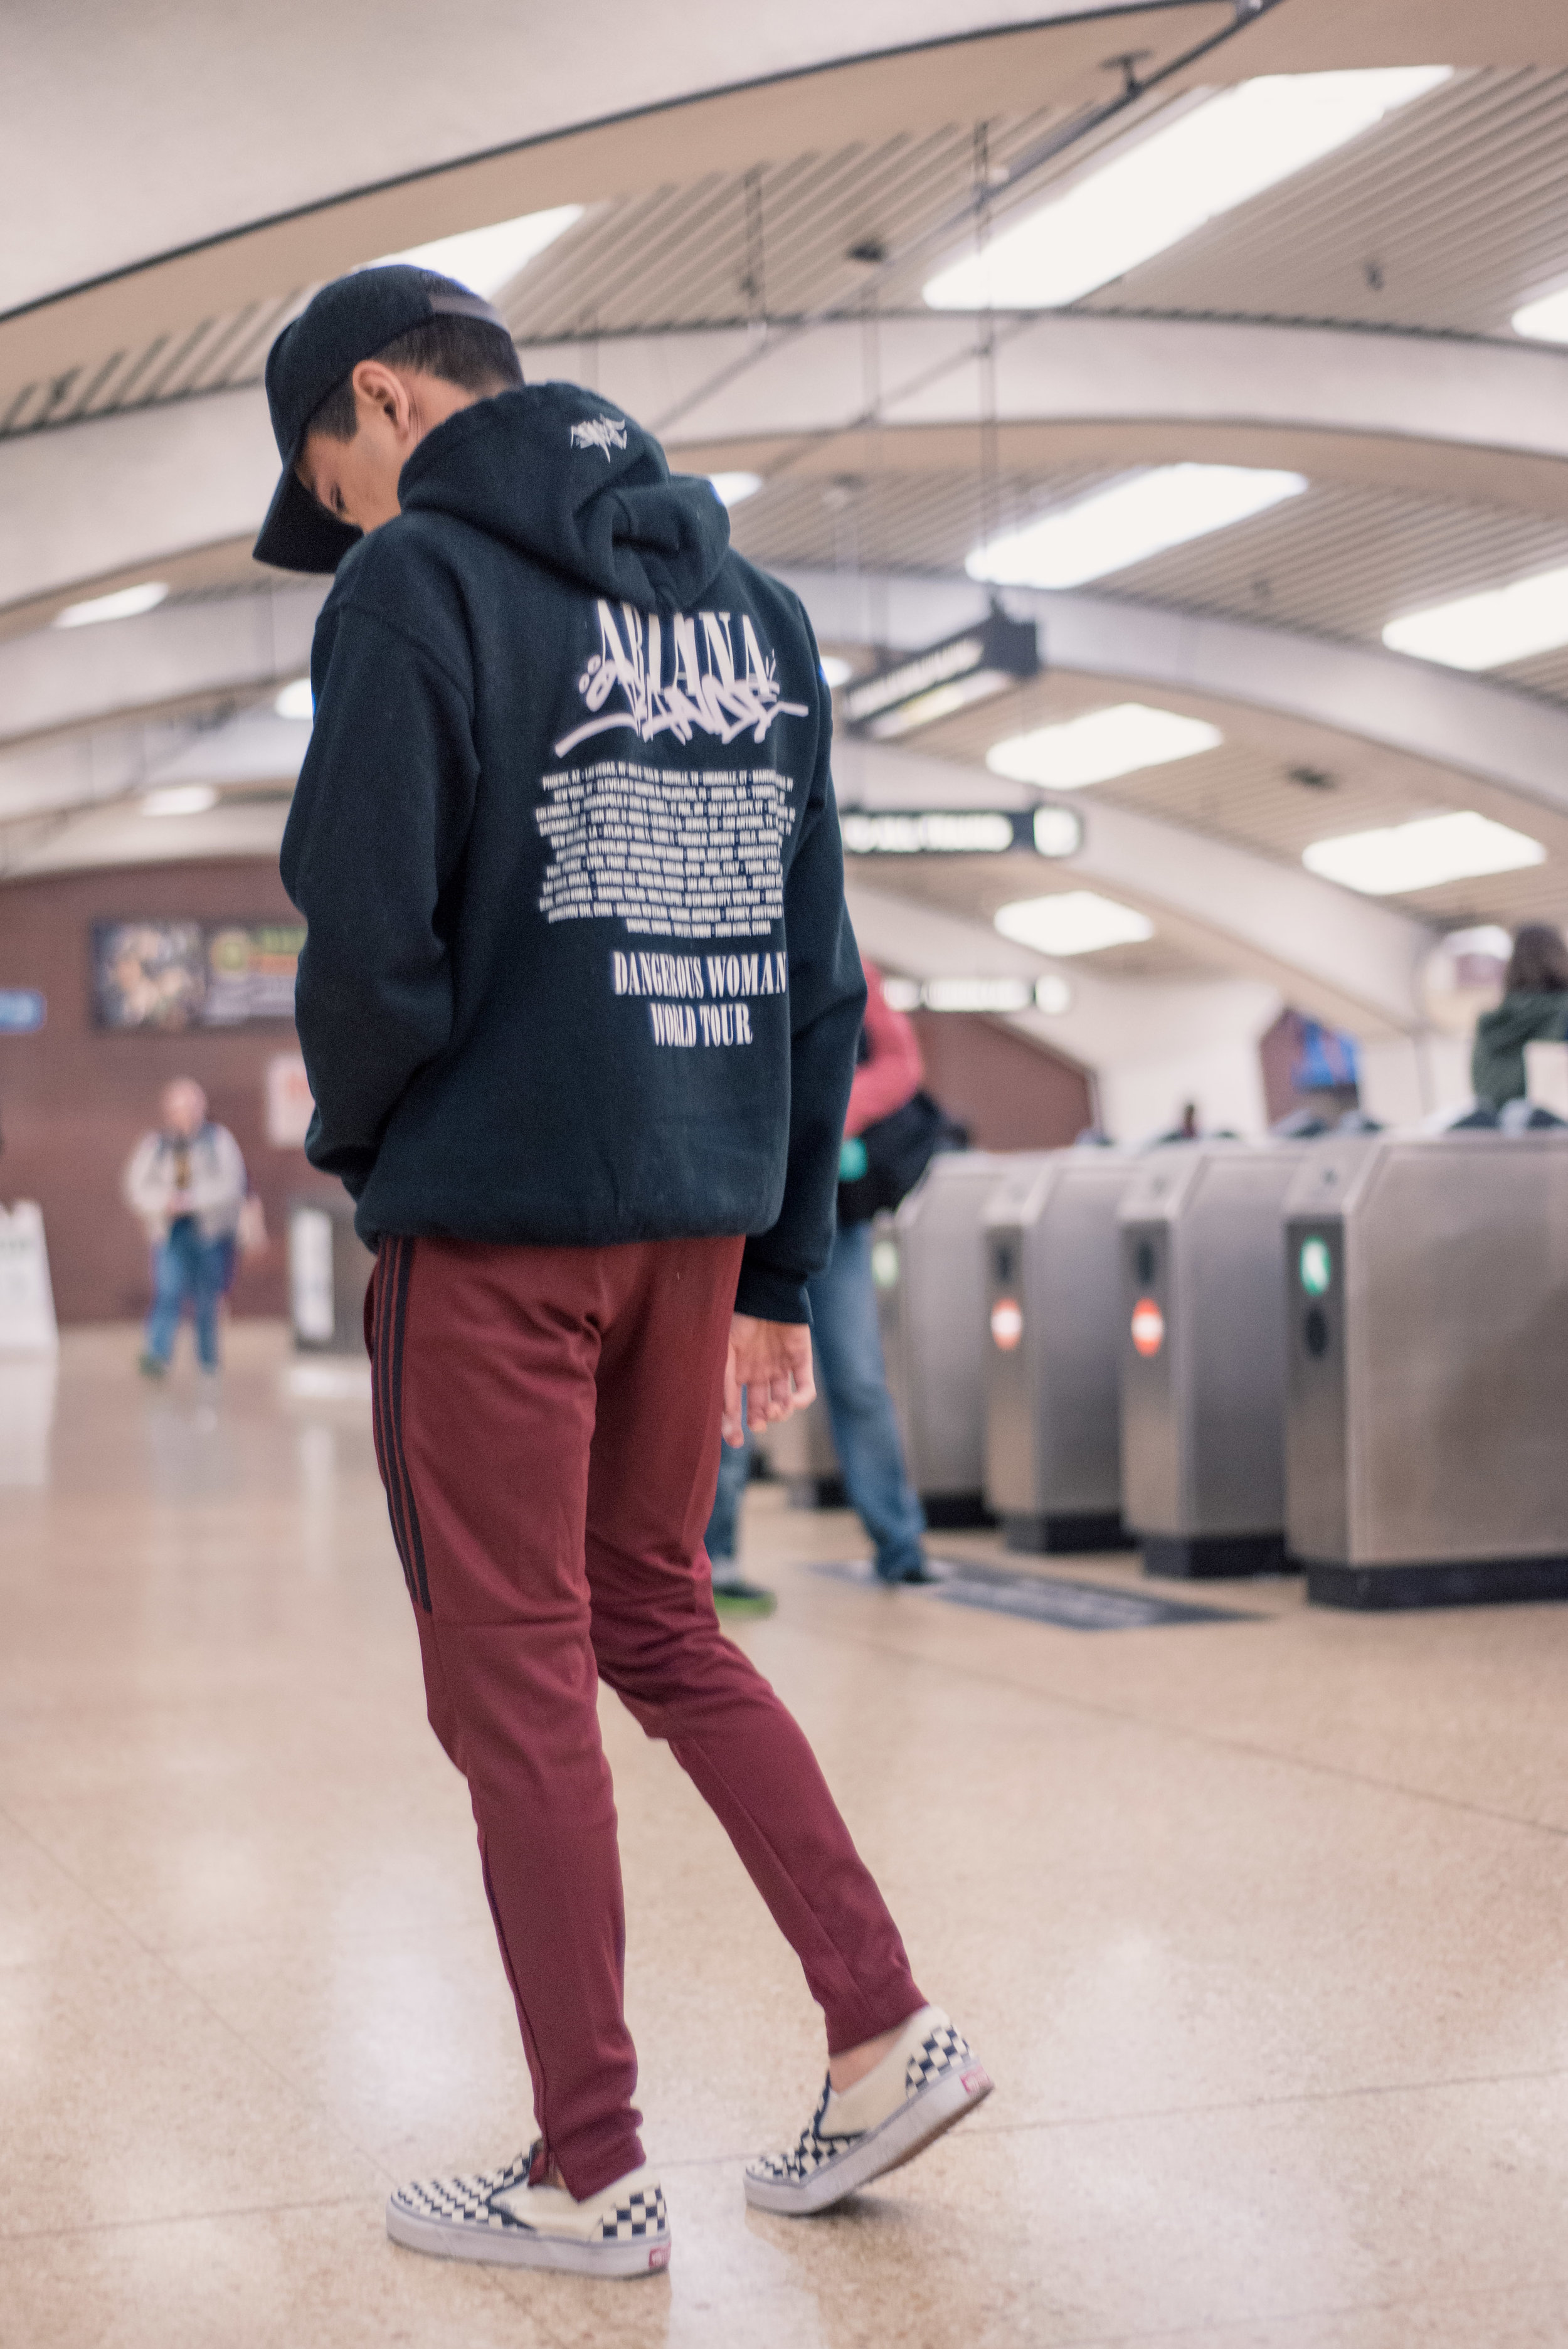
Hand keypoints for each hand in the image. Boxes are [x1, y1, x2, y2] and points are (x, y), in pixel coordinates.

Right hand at [722, 1313, 814, 1445]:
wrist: (768, 1292)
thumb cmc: (741, 1319)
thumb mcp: (725, 1354)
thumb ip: (724, 1385)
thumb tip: (724, 1419)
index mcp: (738, 1372)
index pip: (736, 1407)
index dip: (734, 1426)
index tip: (736, 1441)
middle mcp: (759, 1373)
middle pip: (760, 1409)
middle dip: (759, 1421)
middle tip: (758, 1423)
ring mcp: (781, 1367)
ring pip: (783, 1403)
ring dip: (780, 1412)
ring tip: (775, 1407)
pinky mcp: (801, 1361)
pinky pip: (805, 1388)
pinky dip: (802, 1400)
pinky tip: (793, 1401)